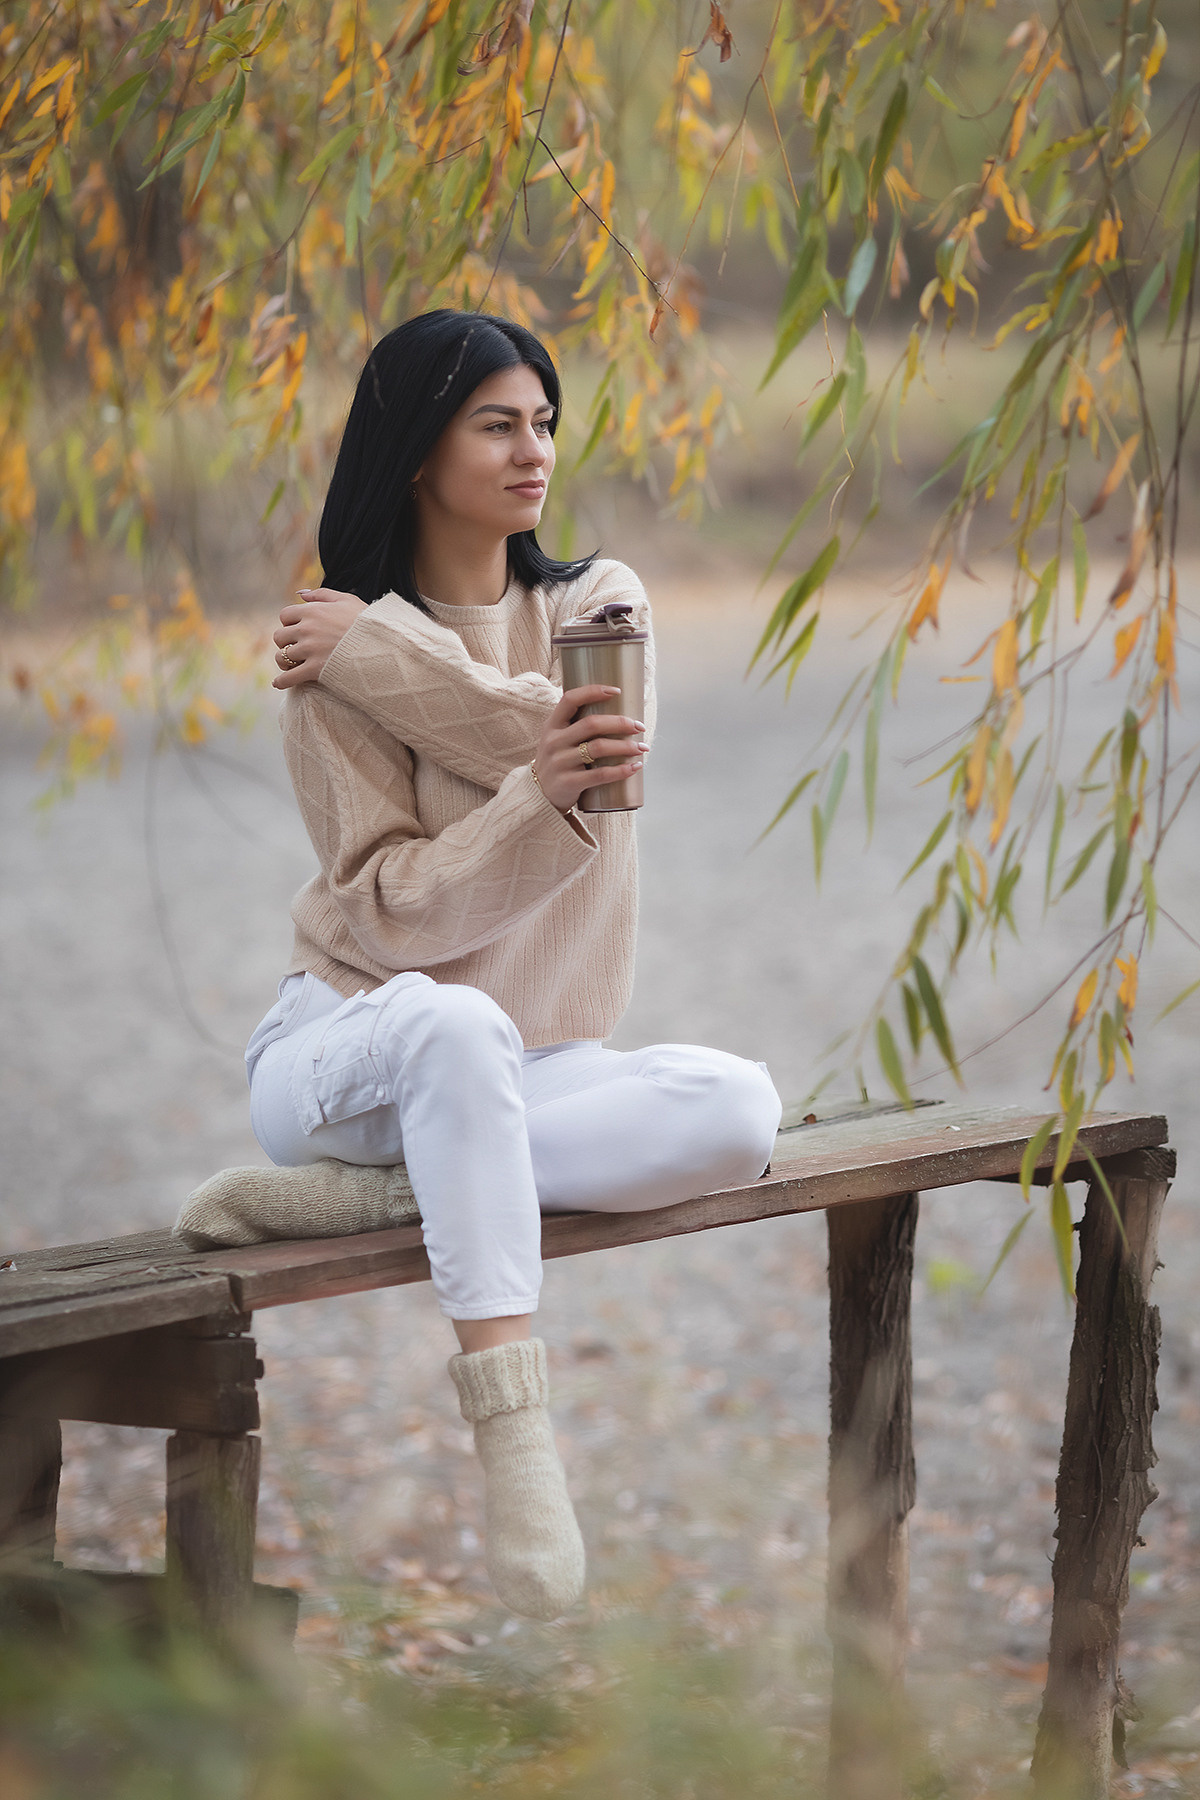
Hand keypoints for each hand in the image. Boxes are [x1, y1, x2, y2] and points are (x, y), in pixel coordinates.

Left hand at [273, 588, 367, 686]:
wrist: (383, 645)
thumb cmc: (367, 622)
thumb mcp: (347, 600)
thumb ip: (321, 594)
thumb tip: (300, 594)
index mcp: (312, 611)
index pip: (285, 615)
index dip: (289, 623)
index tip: (297, 629)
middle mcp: (307, 629)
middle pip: (279, 636)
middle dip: (285, 642)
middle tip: (295, 648)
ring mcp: (310, 650)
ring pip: (282, 657)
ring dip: (285, 661)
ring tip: (292, 664)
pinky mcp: (315, 670)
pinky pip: (289, 677)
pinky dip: (282, 681)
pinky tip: (280, 683)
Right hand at [533, 685, 648, 812]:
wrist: (539, 795)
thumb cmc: (557, 762)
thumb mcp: (557, 739)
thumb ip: (576, 726)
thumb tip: (616, 712)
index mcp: (552, 725)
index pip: (570, 700)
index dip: (593, 691)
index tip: (617, 691)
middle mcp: (554, 741)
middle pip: (592, 724)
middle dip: (620, 723)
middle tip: (639, 727)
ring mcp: (560, 762)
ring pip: (599, 748)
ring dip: (626, 746)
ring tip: (642, 748)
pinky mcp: (569, 783)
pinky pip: (600, 774)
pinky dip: (621, 770)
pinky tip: (635, 767)